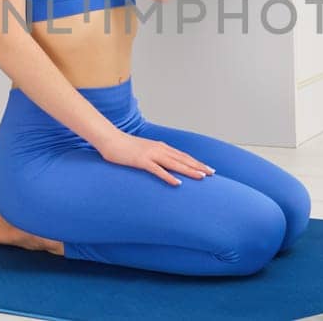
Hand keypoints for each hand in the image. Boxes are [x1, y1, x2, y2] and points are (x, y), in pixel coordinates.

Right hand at [96, 133, 214, 185]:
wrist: (110, 139)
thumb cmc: (125, 147)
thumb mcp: (143, 151)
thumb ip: (154, 157)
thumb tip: (162, 164)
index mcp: (161, 147)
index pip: (183, 155)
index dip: (196, 162)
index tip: (208, 168)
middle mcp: (159, 149)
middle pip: (183, 159)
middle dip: (198, 166)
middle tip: (212, 173)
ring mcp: (151, 154)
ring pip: (175, 163)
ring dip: (189, 170)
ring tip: (202, 177)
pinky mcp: (142, 161)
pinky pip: (158, 170)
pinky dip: (169, 176)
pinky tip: (178, 183)